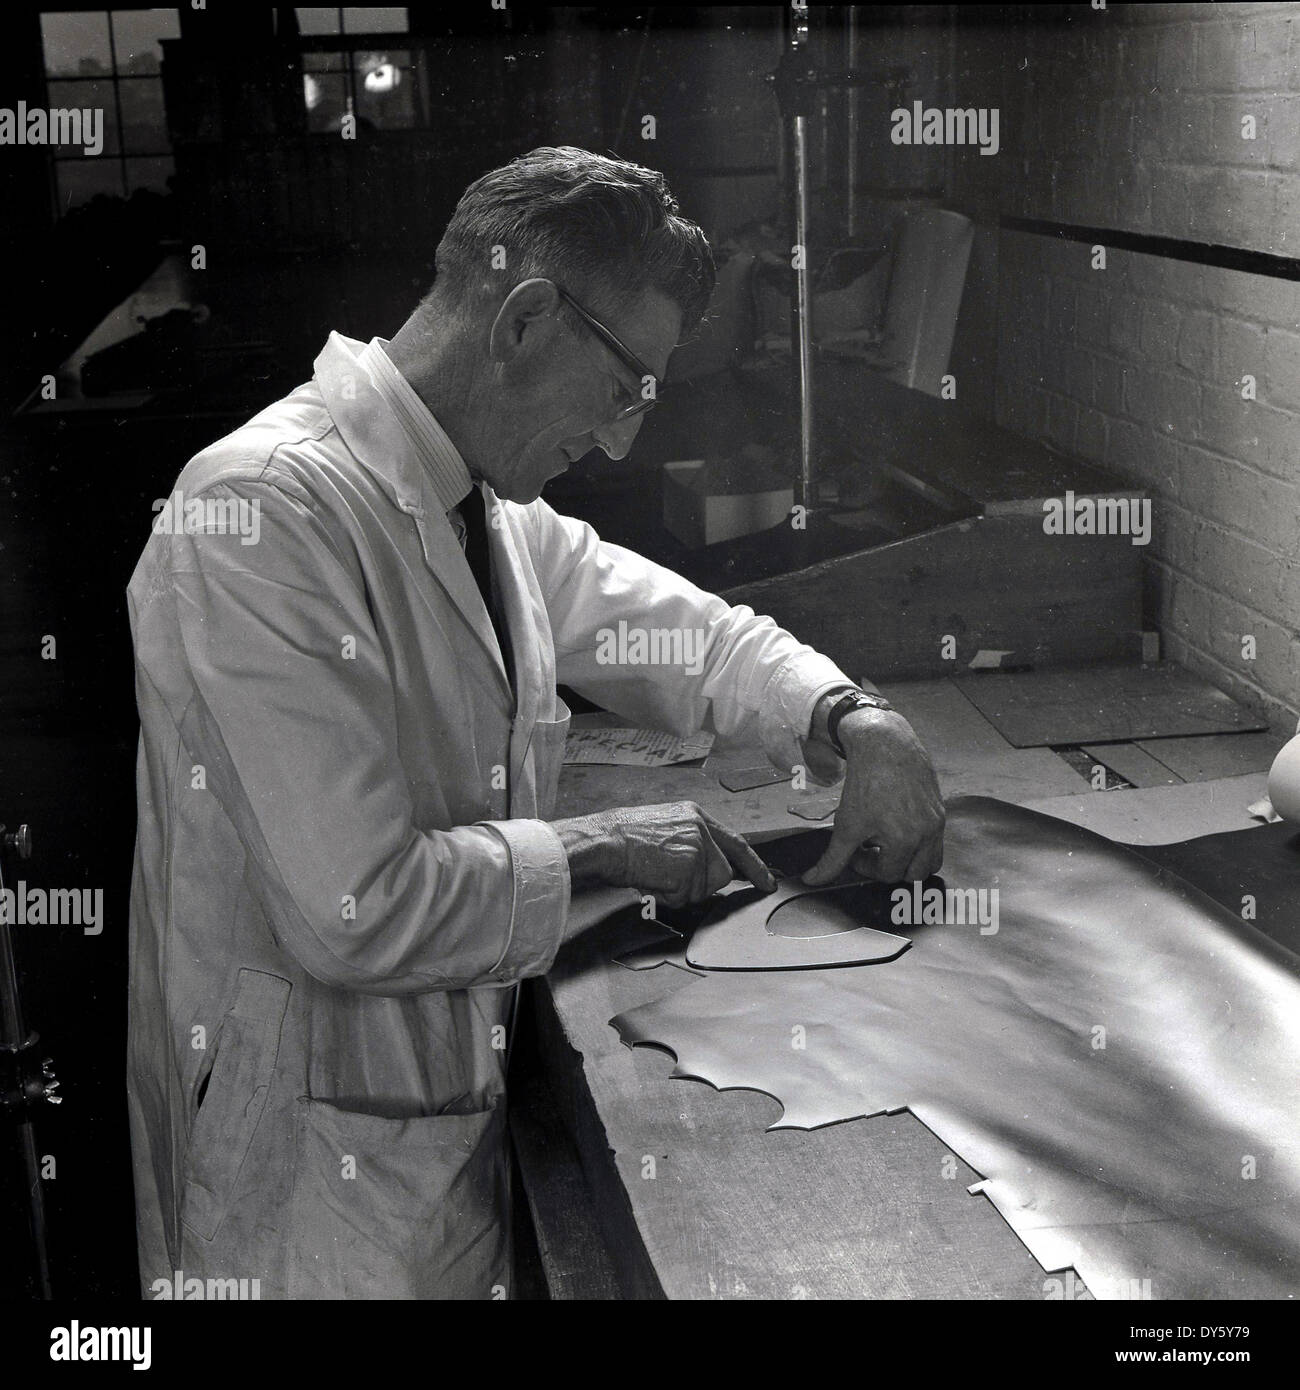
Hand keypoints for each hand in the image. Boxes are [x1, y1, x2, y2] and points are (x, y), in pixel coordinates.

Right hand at [553, 802, 776, 908]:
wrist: (604, 840)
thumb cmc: (623, 838)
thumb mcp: (665, 831)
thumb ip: (693, 845)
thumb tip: (712, 871)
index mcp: (696, 816)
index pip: (736, 842)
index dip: (754, 865)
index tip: (767, 882)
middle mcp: (701, 828)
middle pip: (721, 874)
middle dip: (698, 885)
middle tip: (667, 877)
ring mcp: (696, 846)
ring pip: (704, 889)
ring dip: (680, 891)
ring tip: (655, 874)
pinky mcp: (688, 866)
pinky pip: (685, 897)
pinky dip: (667, 896)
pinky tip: (651, 879)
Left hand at [802, 708, 944, 885]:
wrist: (884, 744)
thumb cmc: (865, 782)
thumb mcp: (845, 825)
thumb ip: (832, 859)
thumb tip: (812, 880)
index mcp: (905, 841)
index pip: (888, 875)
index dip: (866, 867)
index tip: (854, 852)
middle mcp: (927, 834)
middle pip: (914, 875)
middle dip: (890, 867)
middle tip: (871, 850)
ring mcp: (937, 821)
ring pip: (932, 861)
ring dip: (910, 860)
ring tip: (887, 842)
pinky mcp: (941, 809)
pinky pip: (936, 839)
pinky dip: (919, 843)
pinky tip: (897, 825)